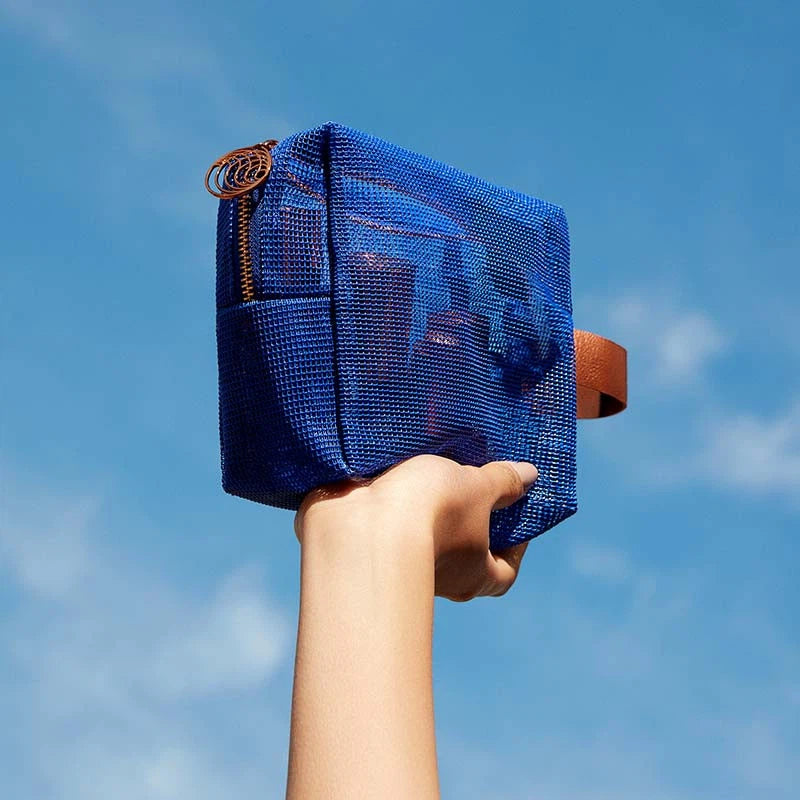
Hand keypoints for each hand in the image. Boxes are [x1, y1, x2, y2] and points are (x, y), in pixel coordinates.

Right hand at [294, 454, 537, 601]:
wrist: (358, 523)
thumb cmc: (432, 511)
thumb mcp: (476, 487)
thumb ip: (502, 481)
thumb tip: (529, 476)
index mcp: (474, 576)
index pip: (505, 574)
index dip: (516, 546)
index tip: (516, 513)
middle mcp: (440, 580)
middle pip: (465, 557)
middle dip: (471, 523)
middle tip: (475, 485)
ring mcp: (402, 565)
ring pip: (427, 541)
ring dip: (432, 513)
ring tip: (436, 472)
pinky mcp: (372, 547)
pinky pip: (394, 529)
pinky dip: (401, 507)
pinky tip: (402, 476)